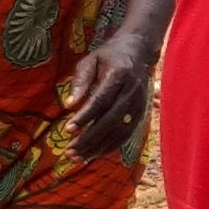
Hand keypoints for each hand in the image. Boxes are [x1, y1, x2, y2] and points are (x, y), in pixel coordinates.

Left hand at [62, 32, 157, 156]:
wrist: (139, 51)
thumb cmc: (109, 56)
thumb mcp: (90, 61)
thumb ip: (80, 82)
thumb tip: (68, 105)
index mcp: (120, 75)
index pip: (101, 100)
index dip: (85, 116)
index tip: (67, 130)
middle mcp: (132, 91)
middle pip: (111, 119)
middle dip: (89, 138)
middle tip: (69, 151)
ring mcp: (139, 104)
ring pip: (119, 131)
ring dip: (98, 147)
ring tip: (77, 157)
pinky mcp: (141, 114)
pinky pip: (126, 134)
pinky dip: (110, 146)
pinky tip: (93, 154)